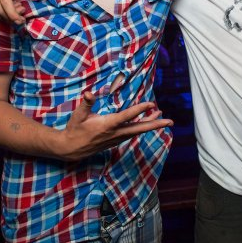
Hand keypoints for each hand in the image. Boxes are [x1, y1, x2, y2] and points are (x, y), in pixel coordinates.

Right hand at [55, 92, 172, 161]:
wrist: (71, 149)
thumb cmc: (74, 129)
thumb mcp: (77, 115)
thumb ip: (86, 103)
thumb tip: (89, 93)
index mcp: (107, 124)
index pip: (127, 116)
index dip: (139, 110)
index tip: (151, 104)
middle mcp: (115, 133)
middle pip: (139, 128)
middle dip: (155, 124)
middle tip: (170, 121)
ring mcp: (117, 138)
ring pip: (138, 131)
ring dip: (151, 124)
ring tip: (163, 117)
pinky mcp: (116, 140)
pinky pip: (133, 133)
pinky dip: (142, 127)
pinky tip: (148, 122)